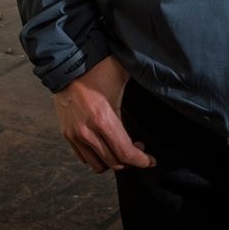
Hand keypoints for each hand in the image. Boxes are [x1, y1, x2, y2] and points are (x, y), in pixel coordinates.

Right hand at [52, 56, 154, 173]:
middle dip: (131, 160)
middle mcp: (87, 132)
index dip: (141, 160)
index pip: (125, 153)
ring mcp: (75, 135)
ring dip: (113, 161)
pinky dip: (97, 156)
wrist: (66, 64)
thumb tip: (161, 89)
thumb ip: (138, 91)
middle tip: (138, 149)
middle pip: (114, 162)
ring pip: (98, 165)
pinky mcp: (67, 135)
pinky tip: (105, 144)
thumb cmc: (97, 69)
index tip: (151, 160)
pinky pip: (84, 158)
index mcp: (103, 119)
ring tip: (120, 147)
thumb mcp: (121, 78)